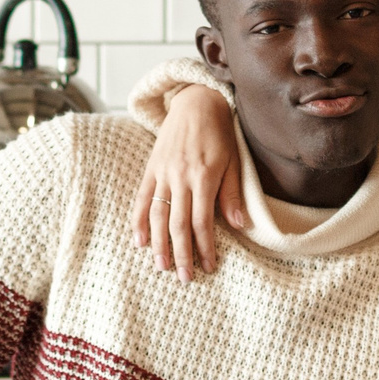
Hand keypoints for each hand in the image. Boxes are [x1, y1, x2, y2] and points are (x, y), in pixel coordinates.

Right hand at [131, 86, 245, 280]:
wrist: (196, 101)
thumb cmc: (220, 133)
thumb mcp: (234, 161)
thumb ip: (232, 193)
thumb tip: (239, 225)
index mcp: (204, 176)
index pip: (202, 221)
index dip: (205, 247)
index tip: (209, 266)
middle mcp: (180, 176)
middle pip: (178, 224)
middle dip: (181, 254)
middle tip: (184, 278)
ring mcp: (162, 172)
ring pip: (157, 215)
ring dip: (159, 244)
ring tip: (162, 267)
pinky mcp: (151, 168)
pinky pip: (142, 199)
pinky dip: (139, 221)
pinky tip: (140, 241)